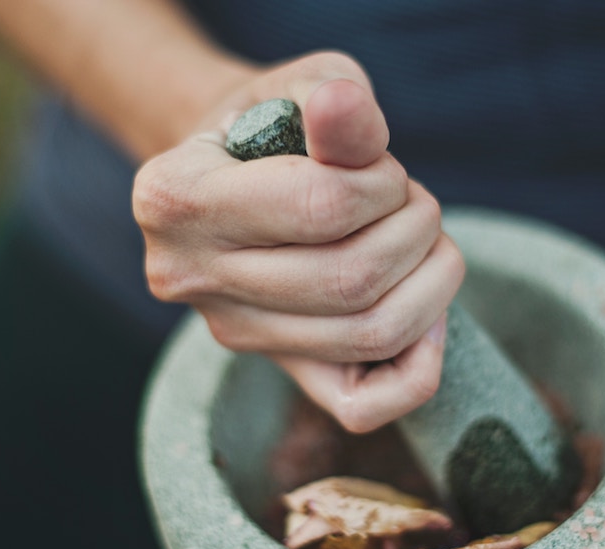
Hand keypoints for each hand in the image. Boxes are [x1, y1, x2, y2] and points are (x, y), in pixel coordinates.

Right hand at [133, 51, 463, 431]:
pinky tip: (426, 315)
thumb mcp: (301, 87)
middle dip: (415, 229)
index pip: (321, 207)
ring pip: (368, 335)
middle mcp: (187, 276)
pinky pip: (362, 406)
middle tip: (413, 201)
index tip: (382, 167)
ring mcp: (230, 331)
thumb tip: (344, 105)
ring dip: (431, 281)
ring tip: (422, 240)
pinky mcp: (277, 368)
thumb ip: (330, 100)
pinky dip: (419, 367)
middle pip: (351, 280)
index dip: (384, 184)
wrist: (236, 172)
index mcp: (174, 196)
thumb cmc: (275, 124)